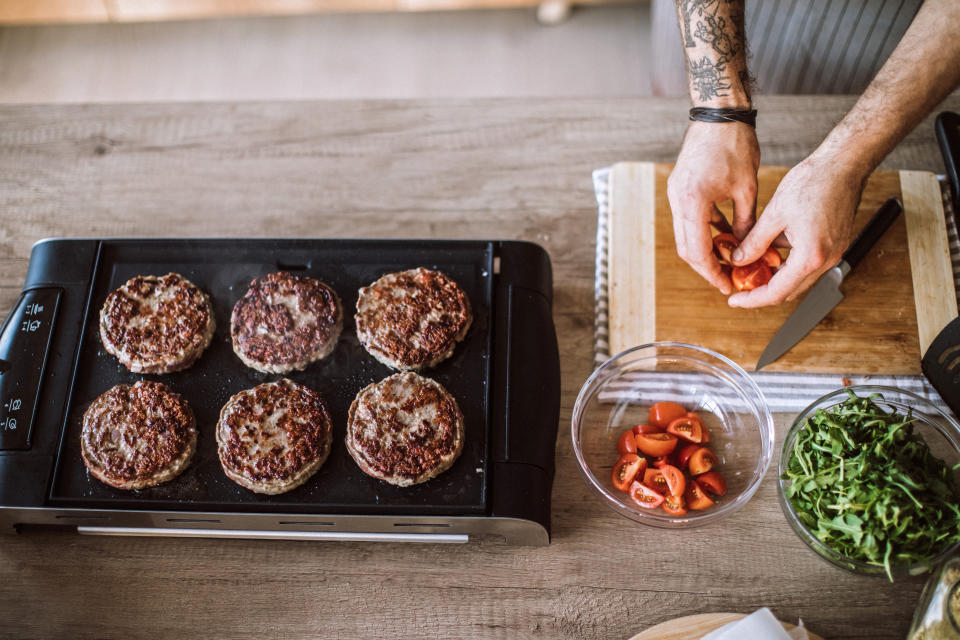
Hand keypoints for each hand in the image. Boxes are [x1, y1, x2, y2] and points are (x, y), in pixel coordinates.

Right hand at [667, 121, 760, 294]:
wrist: (718, 112)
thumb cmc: (735, 143)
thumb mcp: (747, 188)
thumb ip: (745, 222)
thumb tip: (746, 248)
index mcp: (692, 202)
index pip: (697, 250)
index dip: (711, 272)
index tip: (725, 284)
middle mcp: (677, 200)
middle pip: (686, 247)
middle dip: (706, 266)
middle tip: (726, 278)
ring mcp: (675, 194)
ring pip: (686, 234)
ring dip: (705, 249)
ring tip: (729, 259)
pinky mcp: (680, 188)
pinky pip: (690, 218)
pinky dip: (705, 231)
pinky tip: (725, 236)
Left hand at [727, 152, 863, 307]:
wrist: (844, 164)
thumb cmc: (814, 182)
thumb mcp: (774, 214)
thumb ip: (755, 242)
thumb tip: (738, 260)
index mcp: (810, 256)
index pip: (777, 293)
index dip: (752, 299)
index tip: (735, 299)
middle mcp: (826, 260)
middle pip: (789, 291)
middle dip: (761, 292)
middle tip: (739, 285)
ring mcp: (833, 254)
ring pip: (798, 279)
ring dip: (774, 279)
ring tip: (750, 269)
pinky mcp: (834, 245)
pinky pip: (807, 264)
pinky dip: (787, 265)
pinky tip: (769, 252)